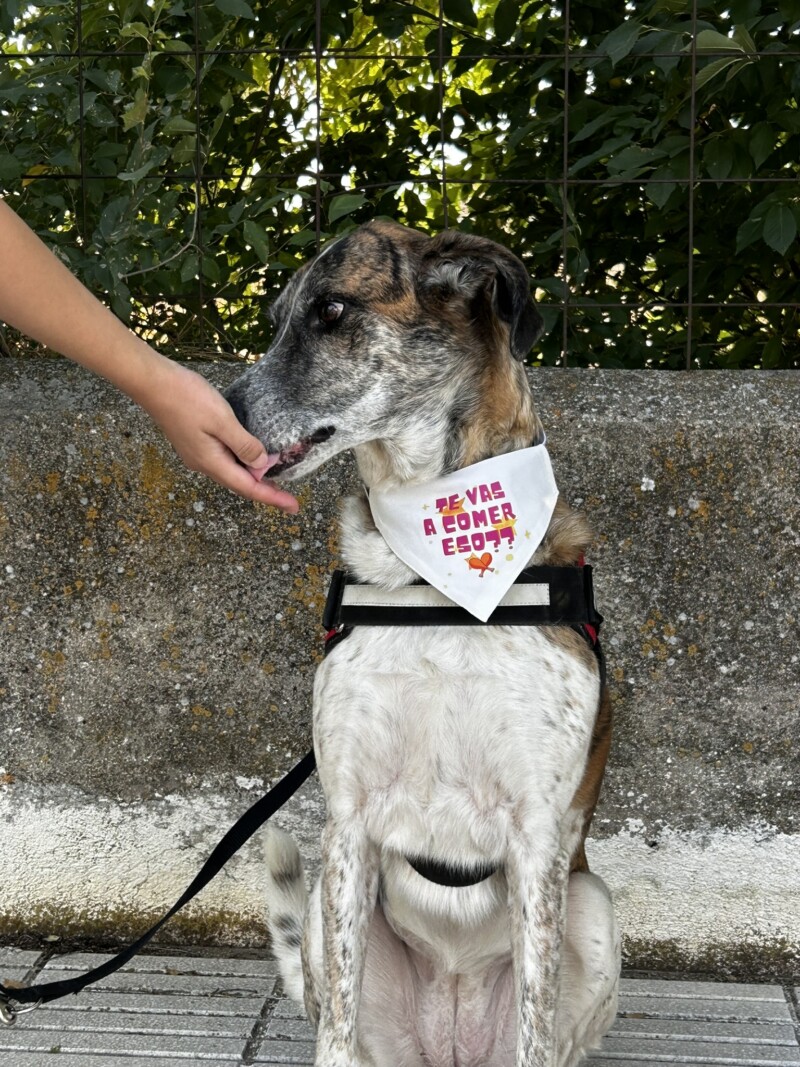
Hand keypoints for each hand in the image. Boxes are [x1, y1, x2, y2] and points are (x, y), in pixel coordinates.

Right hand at [138, 360, 298, 511]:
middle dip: (266, 492)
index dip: (272, 498)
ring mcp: (197, 454)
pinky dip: (242, 464)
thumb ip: (244, 444)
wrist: (153, 383)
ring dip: (253, 479)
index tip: (294, 507)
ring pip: (232, 473)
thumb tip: (261, 465)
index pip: (248, 487)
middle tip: (289, 499)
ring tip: (276, 481)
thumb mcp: (222, 420)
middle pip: (240, 485)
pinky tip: (251, 458)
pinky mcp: (195, 443)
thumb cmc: (187, 398)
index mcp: (211, 462)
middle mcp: (203, 464)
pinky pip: (224, 460)